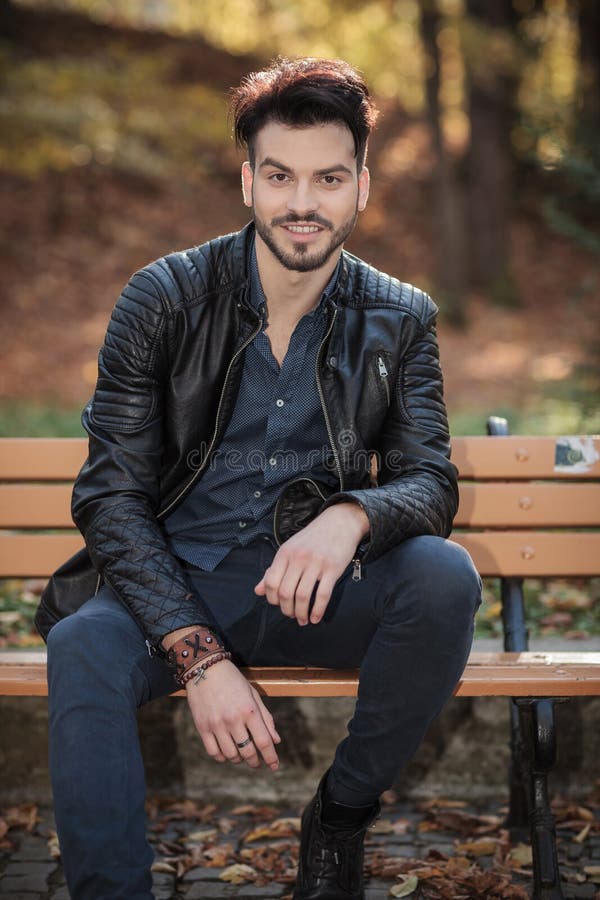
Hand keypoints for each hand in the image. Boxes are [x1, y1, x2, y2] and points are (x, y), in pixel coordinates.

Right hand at [185, 659, 280, 769]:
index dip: (271, 757)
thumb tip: (276, 741)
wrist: (205, 668)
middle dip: (255, 761)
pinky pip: (213, 752)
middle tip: (257, 762)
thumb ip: (266, 718)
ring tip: (241, 755)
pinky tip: (227, 752)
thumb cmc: (233, 680)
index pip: (264, 742)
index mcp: (249, 710)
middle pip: (248, 752)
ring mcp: (216, 724)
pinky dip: (222, 757)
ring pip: (231, 755)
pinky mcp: (202, 727)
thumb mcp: (253, 694)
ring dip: (239, 759)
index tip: (274, 766)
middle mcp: (233, 719)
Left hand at [254, 503, 368, 625]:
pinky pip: (323, 595)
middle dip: (287, 609)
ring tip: (303, 619)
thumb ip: (273, 570)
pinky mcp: (332, 568)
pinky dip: (318, 610)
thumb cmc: (313, 538)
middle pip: (286, 592)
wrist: (339, 523)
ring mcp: (316, 563)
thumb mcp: (289, 549)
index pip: (271, 583)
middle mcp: (298, 558)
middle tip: (292, 615)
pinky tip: (315, 618)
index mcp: (285, 553)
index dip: (272, 599)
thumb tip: (258, 591)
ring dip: (301, 613)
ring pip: (303, 596)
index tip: (279, 605)